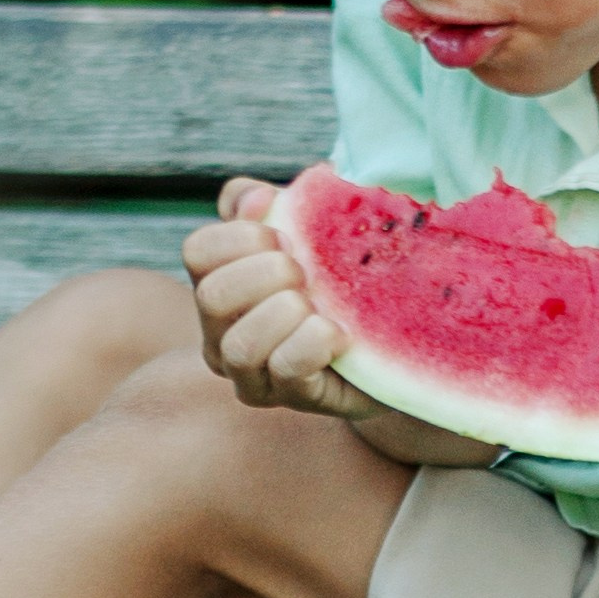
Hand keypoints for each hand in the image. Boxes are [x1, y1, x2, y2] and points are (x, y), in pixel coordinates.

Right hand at [183, 179, 498, 467]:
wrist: (399, 336)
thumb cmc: (345, 275)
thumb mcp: (313, 228)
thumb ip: (277, 203)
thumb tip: (256, 199)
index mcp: (222, 281)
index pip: (198, 251)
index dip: (241, 236)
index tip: (288, 237)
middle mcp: (222, 332)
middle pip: (211, 296)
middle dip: (267, 274)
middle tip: (307, 272)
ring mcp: (252, 372)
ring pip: (240, 345)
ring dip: (288, 314)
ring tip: (321, 308)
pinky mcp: (292, 398)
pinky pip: (286, 370)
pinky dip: (315, 344)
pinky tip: (341, 334)